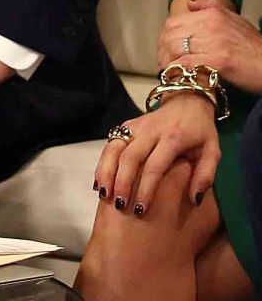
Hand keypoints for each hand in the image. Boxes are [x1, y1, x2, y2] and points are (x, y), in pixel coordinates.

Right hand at [94, 92, 219, 215]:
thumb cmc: (200, 131)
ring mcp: (136, 126)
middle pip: (130, 157)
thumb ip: (205, 176)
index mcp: (172, 139)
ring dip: (107, 171)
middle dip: (122, 183)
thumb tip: (193, 200)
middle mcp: (150, 131)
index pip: (154, 167)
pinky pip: (111, 144)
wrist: (186, 101)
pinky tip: (99, 181)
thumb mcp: (213, 151)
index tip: (141, 211)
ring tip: (104, 194)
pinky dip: (103, 162)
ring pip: (115, 148)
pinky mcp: (127, 125)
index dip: (145, 190)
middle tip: (120, 206)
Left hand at [158, 0, 261, 93]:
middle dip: (162, 50)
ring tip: (168, 70)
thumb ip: (210, 8)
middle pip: (171, 35)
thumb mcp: (234, 19)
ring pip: (176, 49)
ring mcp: (214, 43)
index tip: (163, 47)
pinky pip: (187, 63)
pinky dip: (178, 70)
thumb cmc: (253, 47)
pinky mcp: (218, 61)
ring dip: (167, 61)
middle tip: (162, 61)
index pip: (174, 22)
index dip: (164, 36)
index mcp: (212, 14)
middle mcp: (211, 25)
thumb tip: (190, 4)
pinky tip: (177, 76)